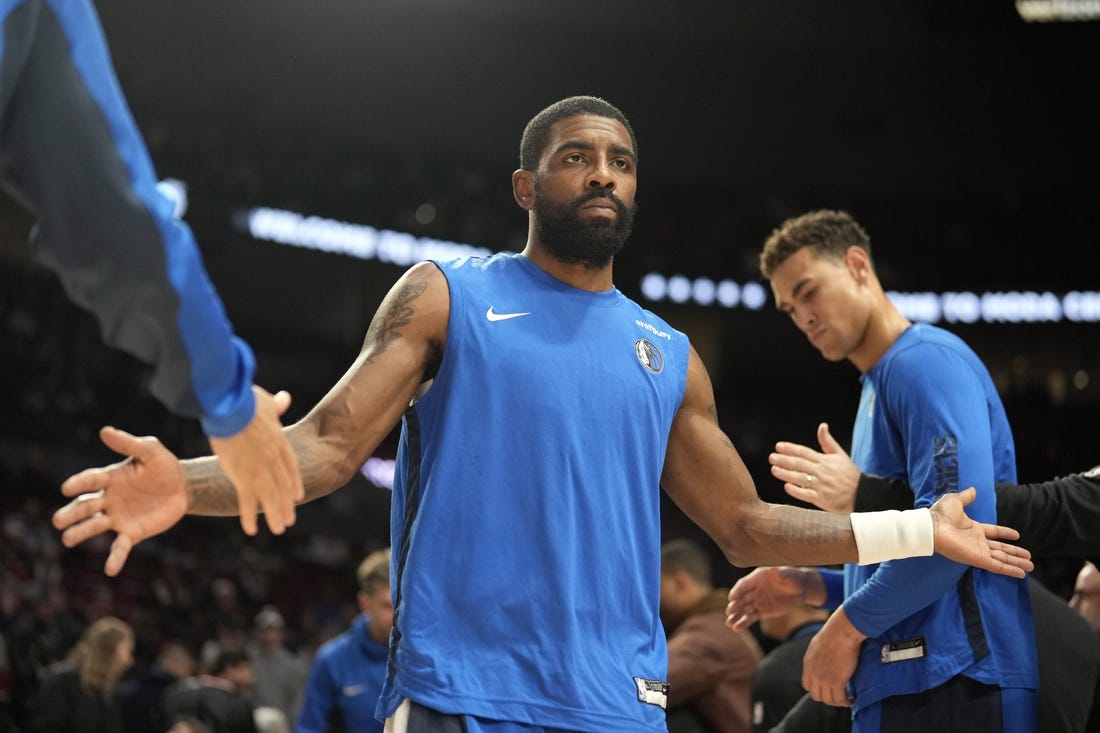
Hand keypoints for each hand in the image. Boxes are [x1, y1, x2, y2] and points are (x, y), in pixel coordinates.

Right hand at [53, 426, 187, 575]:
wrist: (184, 487)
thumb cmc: (164, 465)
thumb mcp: (150, 450)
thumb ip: (128, 443)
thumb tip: (104, 431)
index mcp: (110, 479)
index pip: (91, 481)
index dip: (79, 484)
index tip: (66, 488)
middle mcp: (109, 499)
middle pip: (86, 507)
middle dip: (72, 513)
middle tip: (58, 520)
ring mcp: (118, 517)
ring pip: (95, 527)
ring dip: (81, 533)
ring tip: (67, 539)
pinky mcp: (132, 532)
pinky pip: (120, 546)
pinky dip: (115, 558)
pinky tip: (110, 569)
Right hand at [207, 386, 302, 535]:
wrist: (230, 407)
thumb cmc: (245, 400)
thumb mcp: (265, 401)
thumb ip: (276, 405)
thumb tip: (285, 398)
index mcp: (279, 442)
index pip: (290, 467)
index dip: (294, 483)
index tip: (298, 496)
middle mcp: (273, 459)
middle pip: (283, 486)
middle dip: (286, 504)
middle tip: (289, 520)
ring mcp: (260, 469)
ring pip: (271, 497)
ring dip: (275, 514)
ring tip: (279, 528)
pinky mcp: (242, 475)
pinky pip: (247, 500)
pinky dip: (249, 516)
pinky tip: (252, 529)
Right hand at [725, 566, 823, 630]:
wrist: (800, 589)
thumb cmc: (793, 578)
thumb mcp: (789, 575)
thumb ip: (781, 574)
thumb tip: (775, 570)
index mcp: (757, 577)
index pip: (744, 584)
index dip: (738, 590)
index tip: (731, 598)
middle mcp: (754, 589)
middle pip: (741, 597)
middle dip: (735, 605)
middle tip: (729, 612)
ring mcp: (756, 600)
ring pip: (744, 609)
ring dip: (736, 616)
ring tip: (729, 624)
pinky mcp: (760, 611)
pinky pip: (750, 617)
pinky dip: (744, 622)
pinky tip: (737, 628)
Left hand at [770, 423, 860, 512]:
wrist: (863, 493)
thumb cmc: (849, 474)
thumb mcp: (840, 455)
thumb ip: (828, 442)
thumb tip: (822, 425)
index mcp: (825, 461)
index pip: (805, 452)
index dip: (791, 449)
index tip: (778, 446)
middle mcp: (822, 472)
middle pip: (800, 464)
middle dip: (785, 460)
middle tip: (772, 457)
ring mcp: (821, 485)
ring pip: (801, 478)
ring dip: (786, 474)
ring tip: (774, 470)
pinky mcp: (822, 499)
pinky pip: (807, 494)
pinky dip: (797, 490)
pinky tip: (787, 486)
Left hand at [802, 605, 862, 706]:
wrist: (840, 632)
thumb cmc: (833, 633)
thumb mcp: (818, 644)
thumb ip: (818, 655)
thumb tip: (825, 656)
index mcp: (808, 664)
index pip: (807, 685)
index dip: (817, 689)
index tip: (826, 688)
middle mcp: (813, 674)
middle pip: (816, 696)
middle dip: (827, 697)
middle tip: (837, 696)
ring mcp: (824, 679)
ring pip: (828, 700)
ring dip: (837, 702)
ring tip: (845, 700)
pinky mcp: (837, 682)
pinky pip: (840, 699)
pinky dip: (846, 701)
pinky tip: (851, 700)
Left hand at [931, 488, 1031, 577]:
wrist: (933, 527)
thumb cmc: (940, 514)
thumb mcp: (956, 500)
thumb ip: (966, 496)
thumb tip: (973, 489)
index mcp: (973, 528)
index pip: (993, 532)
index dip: (1004, 533)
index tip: (1016, 535)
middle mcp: (978, 541)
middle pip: (1001, 549)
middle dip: (1015, 553)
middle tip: (1029, 557)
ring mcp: (979, 551)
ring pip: (1003, 559)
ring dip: (1017, 563)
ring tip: (1030, 566)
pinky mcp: (978, 559)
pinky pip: (998, 566)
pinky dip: (1010, 570)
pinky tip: (1021, 573)